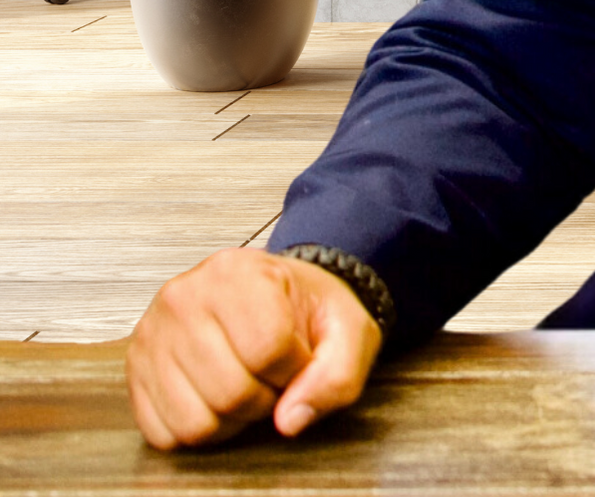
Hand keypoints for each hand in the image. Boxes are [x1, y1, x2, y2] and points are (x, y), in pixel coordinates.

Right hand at [127, 248, 382, 449]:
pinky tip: (216, 395)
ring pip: (195, 422)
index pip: (268, 349)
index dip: (294, 370)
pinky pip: (164, 434)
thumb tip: (290, 420)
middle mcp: (185, 297)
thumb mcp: (347, 328)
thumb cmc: (305, 309)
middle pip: (230, 392)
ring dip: (231, 419)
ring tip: (245, 383)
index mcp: (239, 272)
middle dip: (264, 398)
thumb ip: (338, 374)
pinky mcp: (134, 371)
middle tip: (271, 374)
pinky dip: (199, 427)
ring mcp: (152, 335)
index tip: (298, 357)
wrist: (273, 295)